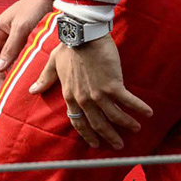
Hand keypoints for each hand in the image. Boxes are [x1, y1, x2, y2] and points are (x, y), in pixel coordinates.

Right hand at [0, 0, 54, 89]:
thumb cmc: (33, 9)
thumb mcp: (21, 28)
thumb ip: (10, 48)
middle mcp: (1, 36)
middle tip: (0, 91)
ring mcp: (11, 39)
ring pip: (3, 60)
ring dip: (3, 73)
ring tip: (8, 87)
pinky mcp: (22, 41)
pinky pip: (14, 58)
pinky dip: (13, 68)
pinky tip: (18, 77)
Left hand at [29, 34, 153, 148]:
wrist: (83, 35)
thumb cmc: (69, 47)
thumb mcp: (53, 64)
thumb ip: (45, 79)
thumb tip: (33, 90)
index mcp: (70, 96)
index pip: (78, 122)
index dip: (87, 134)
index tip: (95, 143)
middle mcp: (84, 99)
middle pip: (98, 124)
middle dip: (110, 136)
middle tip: (119, 145)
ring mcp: (98, 94)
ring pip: (115, 116)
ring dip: (127, 124)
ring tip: (136, 129)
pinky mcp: (112, 85)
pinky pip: (128, 102)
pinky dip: (138, 108)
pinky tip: (148, 113)